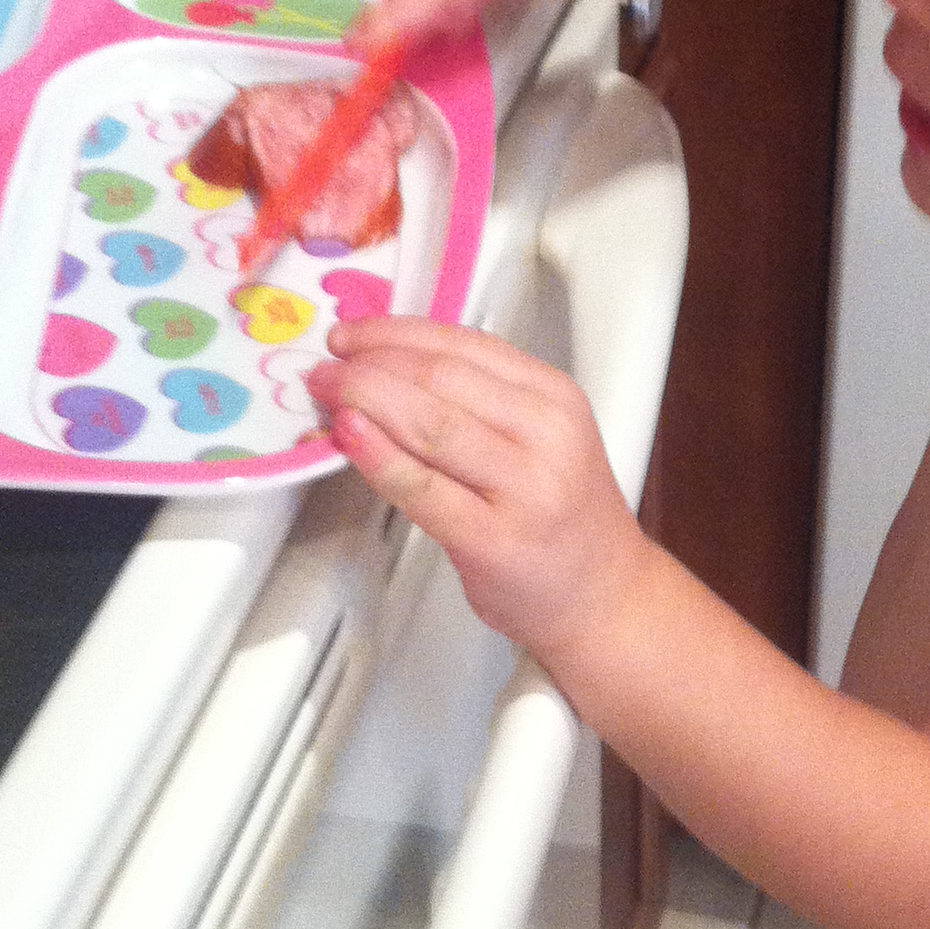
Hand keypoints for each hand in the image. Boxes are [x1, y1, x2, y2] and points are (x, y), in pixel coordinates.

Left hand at [308, 317, 651, 667]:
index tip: (352, 334)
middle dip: (371, 364)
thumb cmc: (562, 516)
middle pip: (441, 378)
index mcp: (555, 397)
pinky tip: (350, 436)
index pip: (464, 345)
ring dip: (365, 398)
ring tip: (327, 392)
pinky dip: (378, 456)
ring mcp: (524, 488)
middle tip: (326, 366)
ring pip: (429, 423)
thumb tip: (387, 369)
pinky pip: (422, 487)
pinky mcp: (494, 539)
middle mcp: (546, 434)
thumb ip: (480, 402)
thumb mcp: (541, 437)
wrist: (603, 595)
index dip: (395, 333)